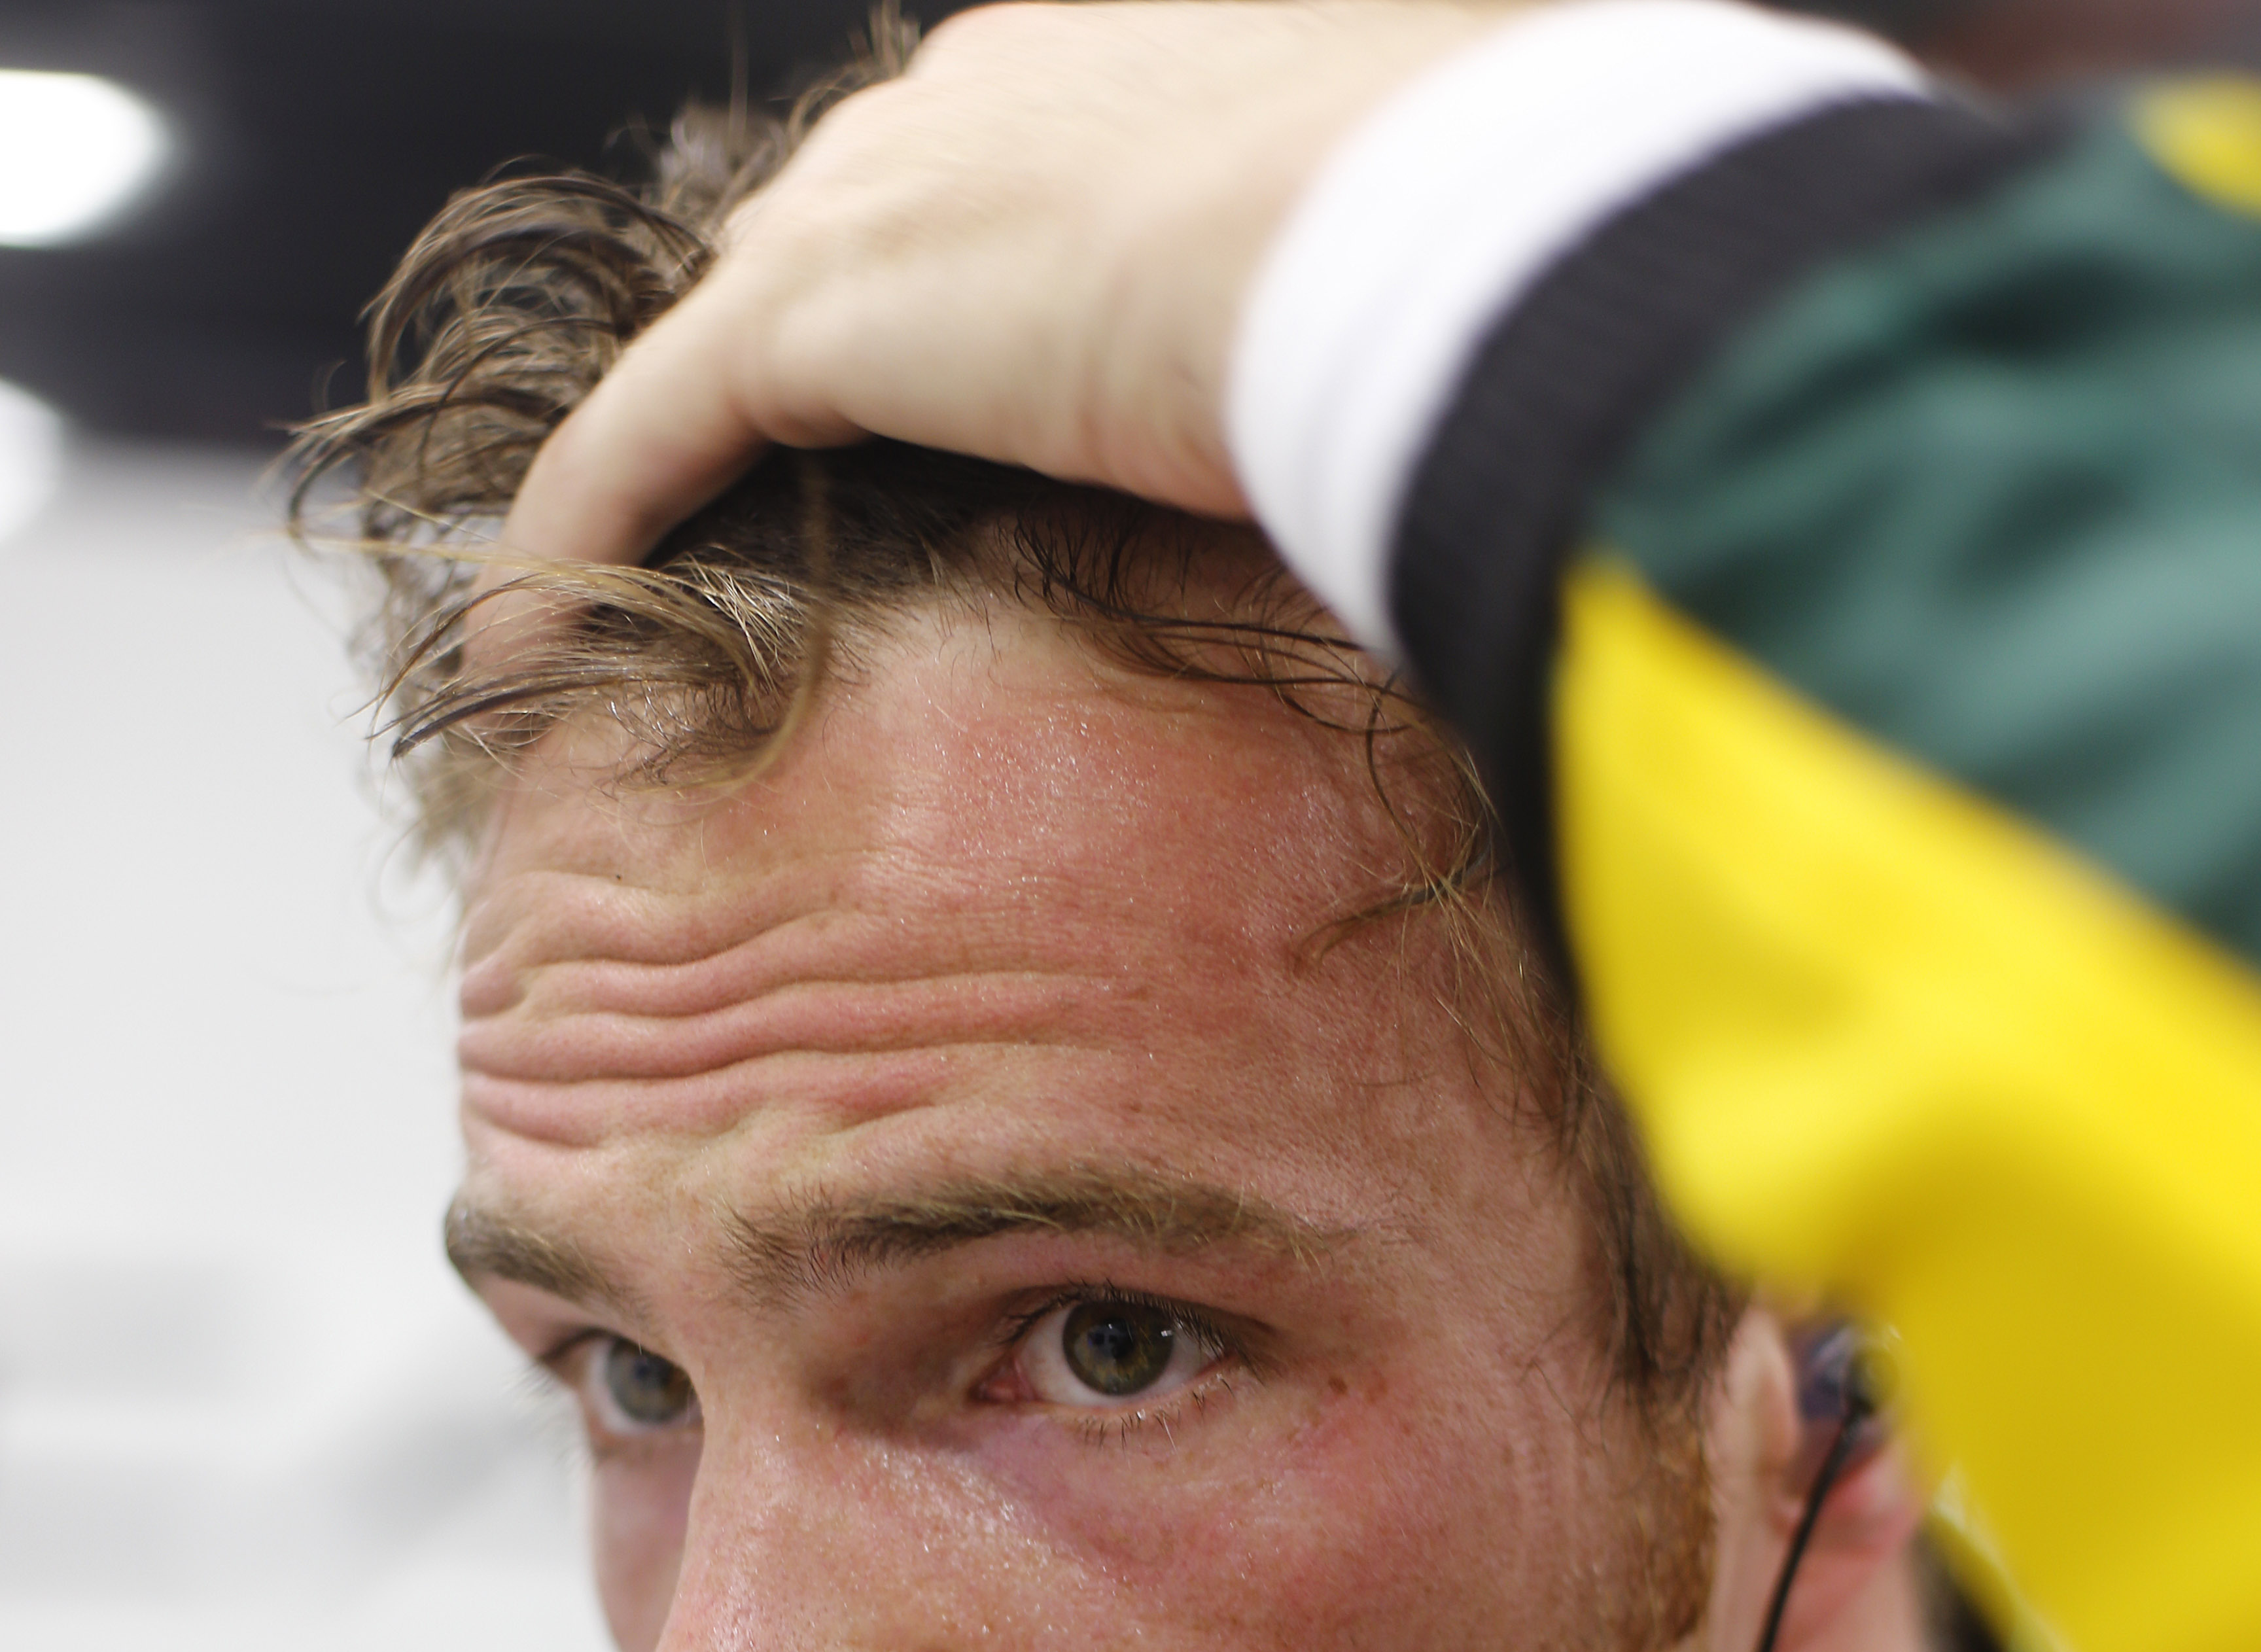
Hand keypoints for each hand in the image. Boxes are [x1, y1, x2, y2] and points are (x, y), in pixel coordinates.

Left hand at [503, 0, 1516, 566]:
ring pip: (724, 340)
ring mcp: (880, 198)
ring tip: (640, 583)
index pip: (969, 193)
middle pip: (825, 252)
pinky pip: (646, 436)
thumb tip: (1467, 392)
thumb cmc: (1480, 240)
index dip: (941, 309)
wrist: (1432, 229)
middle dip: (787, 374)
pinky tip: (533, 637)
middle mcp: (964, 102)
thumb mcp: (1422, 264)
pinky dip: (583, 531)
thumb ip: (1371, 316)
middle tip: (759, 520)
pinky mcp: (814, 321)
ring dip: (677, 459)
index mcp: (1109, 71)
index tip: (947, 415)